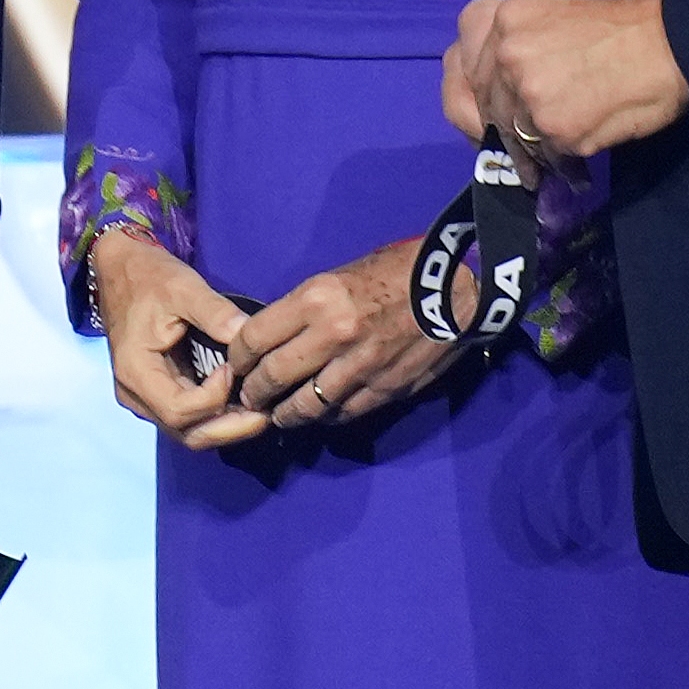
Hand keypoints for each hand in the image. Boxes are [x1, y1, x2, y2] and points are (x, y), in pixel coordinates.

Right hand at [89, 226, 268, 450]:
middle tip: (267, 414)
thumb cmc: (148, 277)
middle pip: (186, 433)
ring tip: (259, 411)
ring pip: (188, 432)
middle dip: (230, 428)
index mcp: (135, 371)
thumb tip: (252, 335)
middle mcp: (135, 394)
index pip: (180, 410)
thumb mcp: (183, 287)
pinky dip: (216, 417)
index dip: (215, 398)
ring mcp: (143, 398)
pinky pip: (187, 419)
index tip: (234, 368)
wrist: (120, 268)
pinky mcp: (154, 394)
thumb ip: (216, 312)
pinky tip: (241, 402)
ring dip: (226, 427)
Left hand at [215, 236, 469, 439]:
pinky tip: (317, 415)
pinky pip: (343, 413)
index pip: (254, 339)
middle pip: (273, 377)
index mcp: (315, 300)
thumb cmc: (391, 272)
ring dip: (284, 415)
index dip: (236, 359)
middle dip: (252, 392)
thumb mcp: (335, 277)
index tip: (234, 366)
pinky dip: (325, 417)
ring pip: (306, 405)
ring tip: (277, 415)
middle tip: (247, 397)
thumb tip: (271, 339)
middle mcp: (333, 336)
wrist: (454, 287)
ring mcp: (360, 367)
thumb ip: (302, 310)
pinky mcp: (386, 389)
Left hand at [443, 0, 688, 158]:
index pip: (456, 64)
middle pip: (479, 104)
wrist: (673, 43)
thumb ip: (511, 46)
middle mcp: (504, 52)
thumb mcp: (546, 18)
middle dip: (498, 124)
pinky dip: (558, 158)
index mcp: (502, 18)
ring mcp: (526, 92)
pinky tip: (574, 154)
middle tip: (520, 137)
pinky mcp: (554, 127)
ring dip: (527, 148)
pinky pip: (544, 153)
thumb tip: (494, 93)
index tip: (481, 108)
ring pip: (509, 133)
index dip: (466, 91)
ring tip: (548, 152)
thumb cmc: (618, 29)